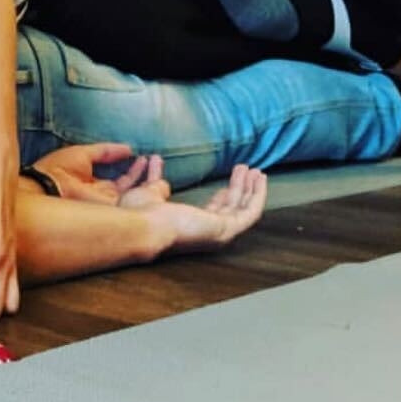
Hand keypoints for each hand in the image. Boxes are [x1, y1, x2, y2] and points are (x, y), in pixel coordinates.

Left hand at [34, 142, 169, 206]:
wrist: (48, 186)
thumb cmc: (59, 168)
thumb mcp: (84, 154)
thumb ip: (107, 152)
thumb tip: (128, 148)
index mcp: (95, 184)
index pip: (119, 179)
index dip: (131, 168)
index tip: (142, 157)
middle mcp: (105, 197)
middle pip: (129, 186)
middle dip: (144, 175)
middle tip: (158, 160)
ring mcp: (110, 205)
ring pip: (134, 193)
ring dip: (147, 179)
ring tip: (160, 163)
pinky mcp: (113, 211)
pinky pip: (132, 201)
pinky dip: (146, 190)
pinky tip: (158, 178)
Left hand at [152, 164, 267, 255]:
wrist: (144, 226)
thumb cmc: (140, 213)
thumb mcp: (149, 192)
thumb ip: (157, 184)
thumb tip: (157, 169)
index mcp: (189, 226)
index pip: (211, 214)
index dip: (221, 198)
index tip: (225, 186)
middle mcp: (206, 232)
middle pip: (230, 210)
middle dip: (239, 190)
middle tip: (247, 172)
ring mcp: (217, 232)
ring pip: (242, 209)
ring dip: (250, 189)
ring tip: (255, 170)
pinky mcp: (226, 228)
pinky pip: (249, 212)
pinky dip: (257, 195)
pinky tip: (260, 179)